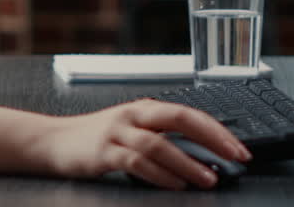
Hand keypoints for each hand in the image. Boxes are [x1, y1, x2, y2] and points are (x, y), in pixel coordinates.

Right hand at [36, 99, 249, 190]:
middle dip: (211, 138)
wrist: (52, 141)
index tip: (240, 149)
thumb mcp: (131, 130)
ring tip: (208, 179)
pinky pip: (137, 162)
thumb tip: (203, 156)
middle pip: (178, 118)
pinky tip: (175, 185)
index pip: (189, 113)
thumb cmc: (95, 138)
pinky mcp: (103, 152)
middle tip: (234, 157)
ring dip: (187, 163)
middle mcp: (133, 115)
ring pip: (159, 144)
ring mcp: (117, 132)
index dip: (217, 130)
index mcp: (144, 109)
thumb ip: (162, 138)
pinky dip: (159, 175)